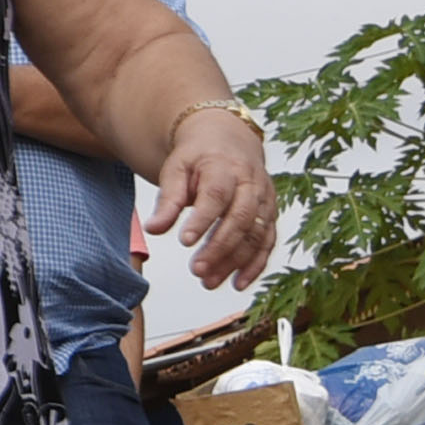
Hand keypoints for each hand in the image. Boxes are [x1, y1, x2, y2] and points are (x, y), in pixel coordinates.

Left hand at [152, 105, 279, 290]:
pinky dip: (256, 264)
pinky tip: (238, 283)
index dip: (203, 219)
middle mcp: (250, 183)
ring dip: (235, 261)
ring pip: (256, 233)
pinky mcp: (270, 214)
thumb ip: (167, 200)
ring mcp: (264, 199)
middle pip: (240, 218)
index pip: (216, 194)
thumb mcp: (176, 169)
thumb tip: (154, 229)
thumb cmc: (198, 158)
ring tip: (209, 282)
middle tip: (197, 270)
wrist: (228, 141)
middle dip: (219, 247)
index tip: (185, 241)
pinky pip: (268, 241)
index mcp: (224, 167)